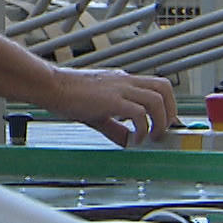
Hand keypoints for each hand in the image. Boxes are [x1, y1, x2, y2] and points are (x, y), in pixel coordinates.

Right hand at [42, 66, 177, 146]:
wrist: (51, 86)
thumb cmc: (69, 94)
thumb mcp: (97, 112)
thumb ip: (115, 126)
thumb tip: (126, 141)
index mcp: (124, 81)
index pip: (158, 87)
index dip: (168, 106)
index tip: (167, 124)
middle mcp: (126, 81)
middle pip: (165, 88)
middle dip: (171, 111)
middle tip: (163, 131)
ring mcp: (120, 88)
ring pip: (157, 99)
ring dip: (160, 121)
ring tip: (151, 137)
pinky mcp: (112, 99)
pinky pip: (139, 113)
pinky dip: (142, 129)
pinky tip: (135, 139)